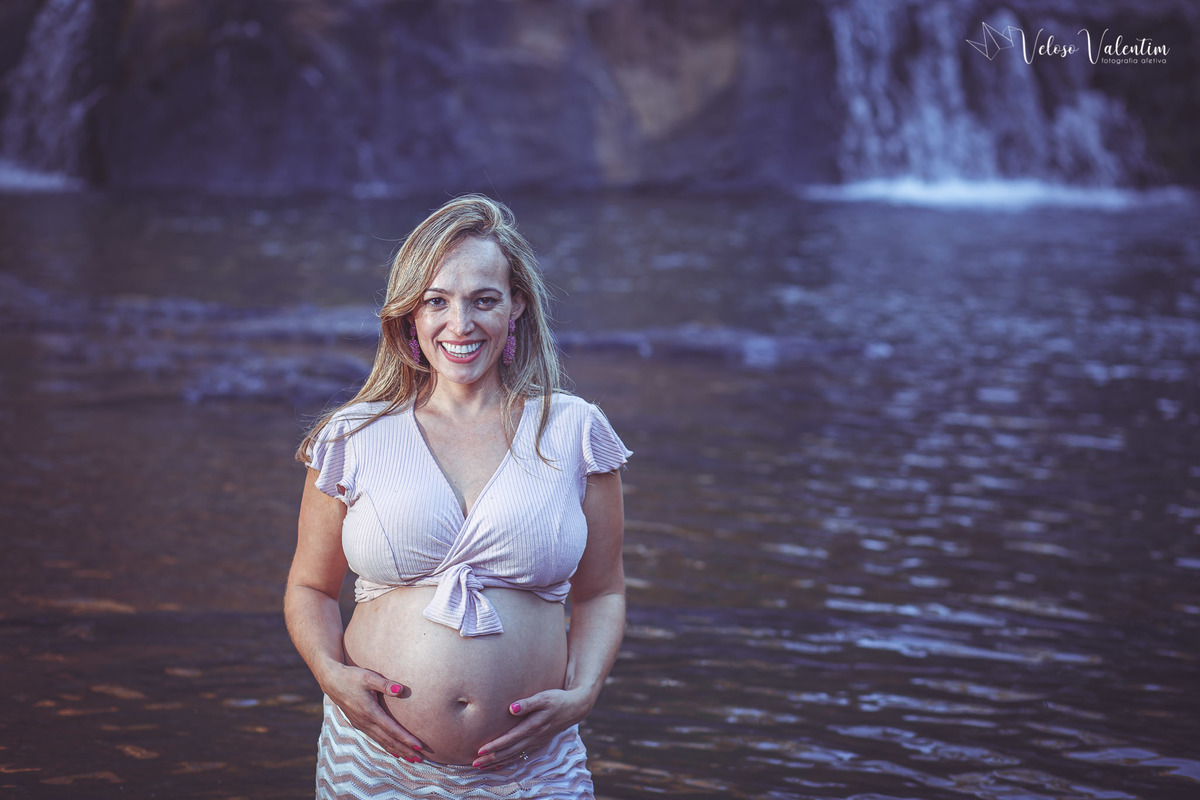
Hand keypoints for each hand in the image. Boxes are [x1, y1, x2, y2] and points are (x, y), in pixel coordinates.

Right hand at [322, 663, 425, 762]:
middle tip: (420, 758)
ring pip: (382, 742)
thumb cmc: (352, 677)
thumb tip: (400, 689)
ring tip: (411, 758)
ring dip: (397, 751)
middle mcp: (365, 722)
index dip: (405, 739)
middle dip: (405, 750)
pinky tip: (394, 751)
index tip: (419, 746)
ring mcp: (361, 725)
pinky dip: (387, 746)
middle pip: (388, 740)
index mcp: (370, 712)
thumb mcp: (368, 677)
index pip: (392, 729)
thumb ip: (385, 684)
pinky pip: (376, 739)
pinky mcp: (359, 724)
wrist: (332, 681)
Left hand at [472, 687, 590, 768]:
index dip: (495, 746)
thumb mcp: (544, 697)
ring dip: (497, 762)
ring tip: (481, 767)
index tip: (480, 750)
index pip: (510, 739)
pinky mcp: (537, 743)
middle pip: (509, 751)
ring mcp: (536, 742)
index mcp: (533, 726)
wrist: (575, 708)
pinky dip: (508, 761)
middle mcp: (533, 738)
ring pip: (513, 755)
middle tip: (475, 764)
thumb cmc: (557, 699)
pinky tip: (498, 765)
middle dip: (491, 758)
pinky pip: (520, 755)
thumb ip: (528, 703)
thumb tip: (512, 708)